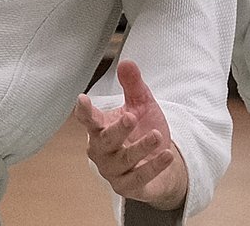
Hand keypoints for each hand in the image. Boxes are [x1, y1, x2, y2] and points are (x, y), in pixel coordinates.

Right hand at [73, 60, 187, 211]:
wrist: (161, 160)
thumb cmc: (142, 129)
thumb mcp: (141, 104)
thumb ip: (133, 85)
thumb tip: (126, 62)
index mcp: (101, 128)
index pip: (88, 119)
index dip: (84, 111)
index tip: (83, 99)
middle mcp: (102, 150)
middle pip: (105, 141)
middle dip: (117, 130)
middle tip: (130, 117)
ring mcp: (114, 170)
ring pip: (123, 160)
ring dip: (140, 148)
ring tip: (157, 135)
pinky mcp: (128, 186)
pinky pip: (139, 178)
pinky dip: (153, 167)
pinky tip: (167, 154)